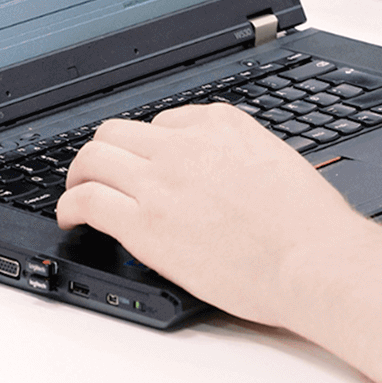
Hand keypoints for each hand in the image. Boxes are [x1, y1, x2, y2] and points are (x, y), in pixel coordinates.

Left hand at [56, 104, 374, 323]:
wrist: (312, 259)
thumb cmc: (308, 226)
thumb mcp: (277, 163)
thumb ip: (239, 157)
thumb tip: (219, 174)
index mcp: (221, 124)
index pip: (163, 123)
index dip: (149, 148)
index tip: (146, 166)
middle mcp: (185, 145)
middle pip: (117, 132)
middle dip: (105, 152)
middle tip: (100, 173)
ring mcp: (160, 182)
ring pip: (93, 158)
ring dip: (79, 174)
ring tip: (78, 192)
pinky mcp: (144, 223)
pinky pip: (86, 200)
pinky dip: (68, 205)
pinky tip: (70, 217)